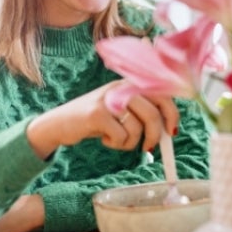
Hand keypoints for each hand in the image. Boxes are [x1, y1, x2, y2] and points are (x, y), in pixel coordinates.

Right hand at [27, 80, 179, 159]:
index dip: (172, 114)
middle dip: (155, 135)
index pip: (164, 95)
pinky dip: (116, 144)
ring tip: (117, 140)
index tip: (172, 132)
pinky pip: (120, 136)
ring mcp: (108, 99)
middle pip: (153, 113)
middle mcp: (121, 87)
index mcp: (131, 84)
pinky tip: (105, 139)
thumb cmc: (97, 120)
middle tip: (149, 148)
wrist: (59, 124)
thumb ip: (144, 112)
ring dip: (130, 142)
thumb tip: (170, 129)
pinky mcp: (97, 113)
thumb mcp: (122, 110)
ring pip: (137, 128)